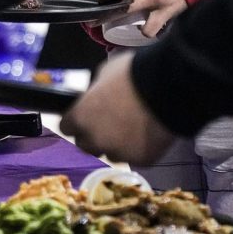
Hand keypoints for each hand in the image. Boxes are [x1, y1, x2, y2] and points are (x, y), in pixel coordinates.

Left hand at [60, 51, 174, 163]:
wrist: (166, 88)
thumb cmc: (130, 74)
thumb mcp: (104, 73)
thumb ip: (95, 90)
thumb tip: (95, 95)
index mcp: (81, 117)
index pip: (66, 127)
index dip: (75, 121)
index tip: (84, 115)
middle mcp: (95, 139)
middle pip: (86, 144)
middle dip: (93, 135)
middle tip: (108, 122)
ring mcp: (118, 153)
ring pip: (111, 153)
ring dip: (116, 143)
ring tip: (131, 126)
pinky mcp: (141, 161)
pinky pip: (134, 156)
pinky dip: (138, 147)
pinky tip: (147, 132)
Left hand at [97, 0, 187, 36]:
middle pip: (127, 10)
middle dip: (110, 15)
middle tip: (100, 17)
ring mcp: (165, 7)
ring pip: (147, 29)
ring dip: (138, 29)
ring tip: (133, 25)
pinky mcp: (175, 14)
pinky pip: (162, 30)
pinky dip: (155, 30)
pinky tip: (150, 27)